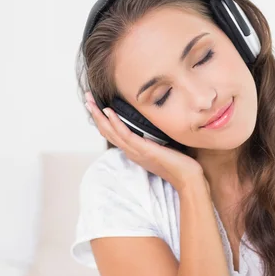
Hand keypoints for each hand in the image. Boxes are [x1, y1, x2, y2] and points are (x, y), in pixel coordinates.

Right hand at [85, 92, 203, 190]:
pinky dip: (115, 122)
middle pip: (106, 131)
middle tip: (86, 98)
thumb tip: (153, 122)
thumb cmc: (179, 162)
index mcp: (133, 150)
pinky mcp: (143, 150)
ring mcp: (136, 151)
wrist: (187, 177)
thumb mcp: (161, 146)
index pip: (112, 133)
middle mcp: (131, 151)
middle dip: (95, 114)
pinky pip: (125, 135)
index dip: (102, 119)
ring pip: (111, 132)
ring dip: (99, 115)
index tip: (96, 104)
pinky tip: (108, 111)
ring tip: (90, 101)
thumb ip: (153, 136)